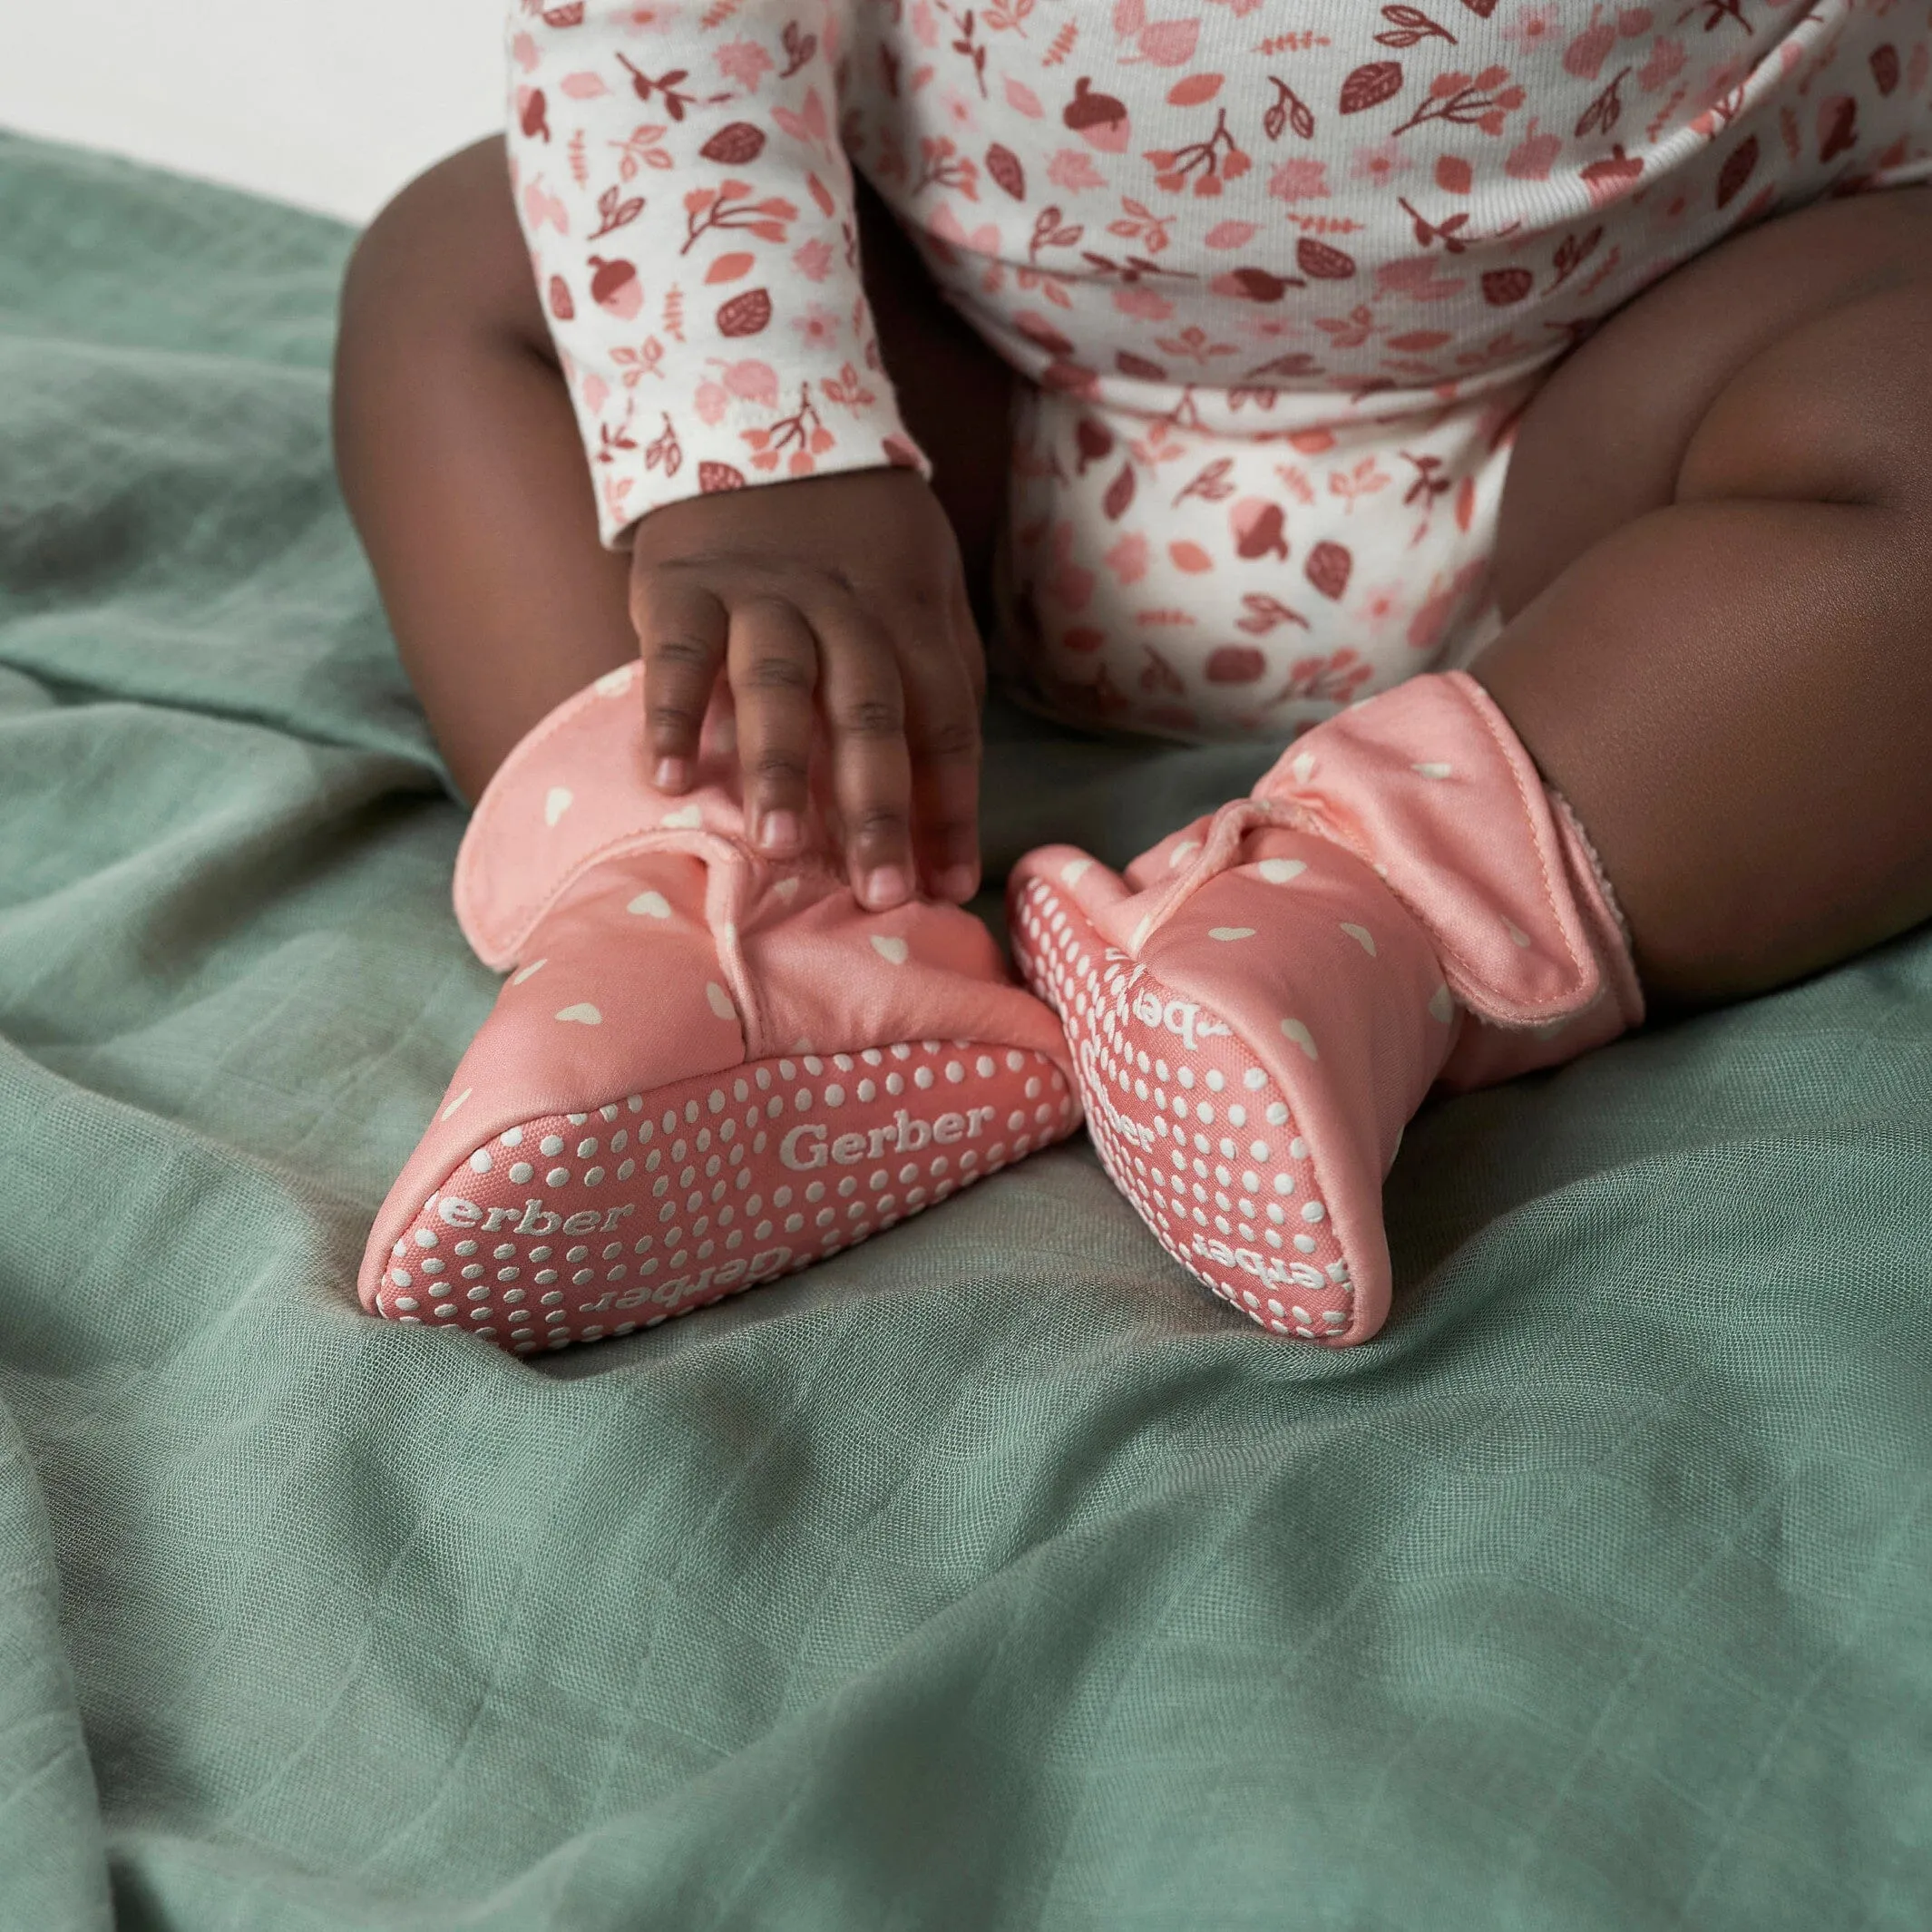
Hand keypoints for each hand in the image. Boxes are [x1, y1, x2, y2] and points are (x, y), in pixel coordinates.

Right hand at [629, 469, 984, 909]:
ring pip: (777, 684)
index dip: (951, 807)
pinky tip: (666, 780)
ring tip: (780, 847)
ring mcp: (761, 594)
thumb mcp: (923, 583)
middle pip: (869, 712)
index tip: (950, 889)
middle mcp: (843, 607)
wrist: (753, 409)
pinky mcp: (684, 582)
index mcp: (910, 613)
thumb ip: (938, 680)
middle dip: (877, 809)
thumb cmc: (852, 533)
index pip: (944, 720)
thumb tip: (950, 809)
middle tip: (878, 894)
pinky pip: (677, 653)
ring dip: (779, 767)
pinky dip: (671, 714)